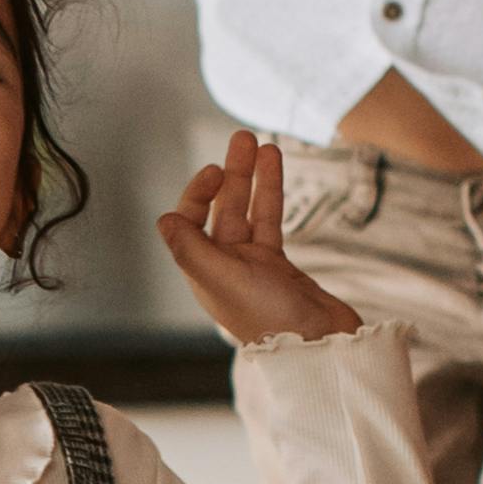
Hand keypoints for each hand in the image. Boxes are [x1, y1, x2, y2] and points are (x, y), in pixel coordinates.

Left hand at [157, 130, 361, 350]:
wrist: (320, 346)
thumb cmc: (269, 319)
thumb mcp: (222, 280)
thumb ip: (191, 249)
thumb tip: (163, 220)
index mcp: (204, 272)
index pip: (188, 222)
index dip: (197, 193)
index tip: (215, 172)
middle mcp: (224, 267)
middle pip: (223, 210)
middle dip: (232, 173)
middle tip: (244, 137)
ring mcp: (253, 266)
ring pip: (250, 211)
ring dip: (255, 177)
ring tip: (264, 144)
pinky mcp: (280, 267)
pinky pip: (272, 221)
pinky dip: (273, 195)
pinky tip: (276, 170)